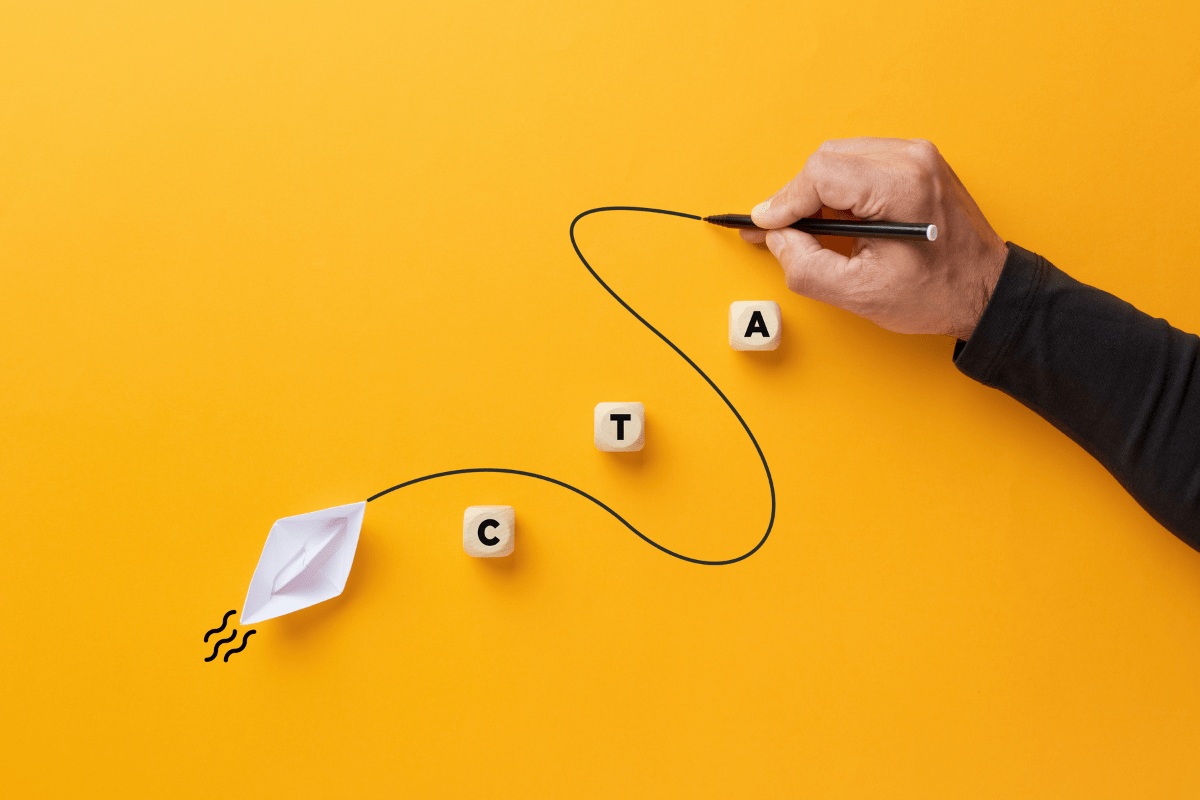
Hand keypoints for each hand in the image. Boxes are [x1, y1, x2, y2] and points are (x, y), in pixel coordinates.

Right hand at [742, 138, 1007, 339]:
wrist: (988, 291)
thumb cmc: (937, 293)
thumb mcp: (859, 293)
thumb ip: (805, 265)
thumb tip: (777, 237)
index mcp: (900, 186)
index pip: (819, 174)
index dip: (783, 201)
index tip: (763, 225)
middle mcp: (911, 159)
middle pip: (826, 159)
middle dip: (798, 196)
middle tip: (780, 231)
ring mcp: (918, 155)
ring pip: (841, 157)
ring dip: (818, 191)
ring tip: (810, 228)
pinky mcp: (918, 162)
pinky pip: (861, 161)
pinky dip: (841, 188)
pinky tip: (839, 218)